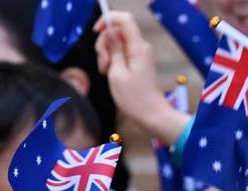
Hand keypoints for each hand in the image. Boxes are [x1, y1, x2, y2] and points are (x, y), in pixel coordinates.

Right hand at [94, 12, 188, 143]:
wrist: (151, 115)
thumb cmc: (134, 99)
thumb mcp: (116, 73)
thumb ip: (113, 49)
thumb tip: (109, 31)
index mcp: (137, 47)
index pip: (124, 19)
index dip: (108, 20)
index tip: (96, 31)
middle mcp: (141, 47)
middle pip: (118, 31)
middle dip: (104, 43)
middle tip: (103, 63)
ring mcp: (140, 54)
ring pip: (118, 43)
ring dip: (107, 54)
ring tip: (107, 72)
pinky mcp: (138, 62)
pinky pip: (122, 53)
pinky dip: (113, 60)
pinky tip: (111, 73)